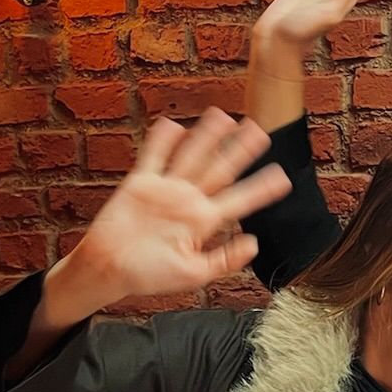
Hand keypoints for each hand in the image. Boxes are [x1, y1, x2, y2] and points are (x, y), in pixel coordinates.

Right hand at [62, 111, 290, 307]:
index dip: (261, 188)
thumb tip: (254, 245)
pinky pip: (153, 158)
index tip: (283, 177)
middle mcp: (189, 201)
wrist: (108, 270)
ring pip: (191, 157)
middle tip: (261, 130)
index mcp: (204, 221)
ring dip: (206, 137)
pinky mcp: (139, 185)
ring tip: (223, 116)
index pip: (240, 200)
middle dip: (240, 150)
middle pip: (220, 169)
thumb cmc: (149, 275)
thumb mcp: (194, 274)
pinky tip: (173, 124)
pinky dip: (161, 142)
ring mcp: (166, 190)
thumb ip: (225, 260)